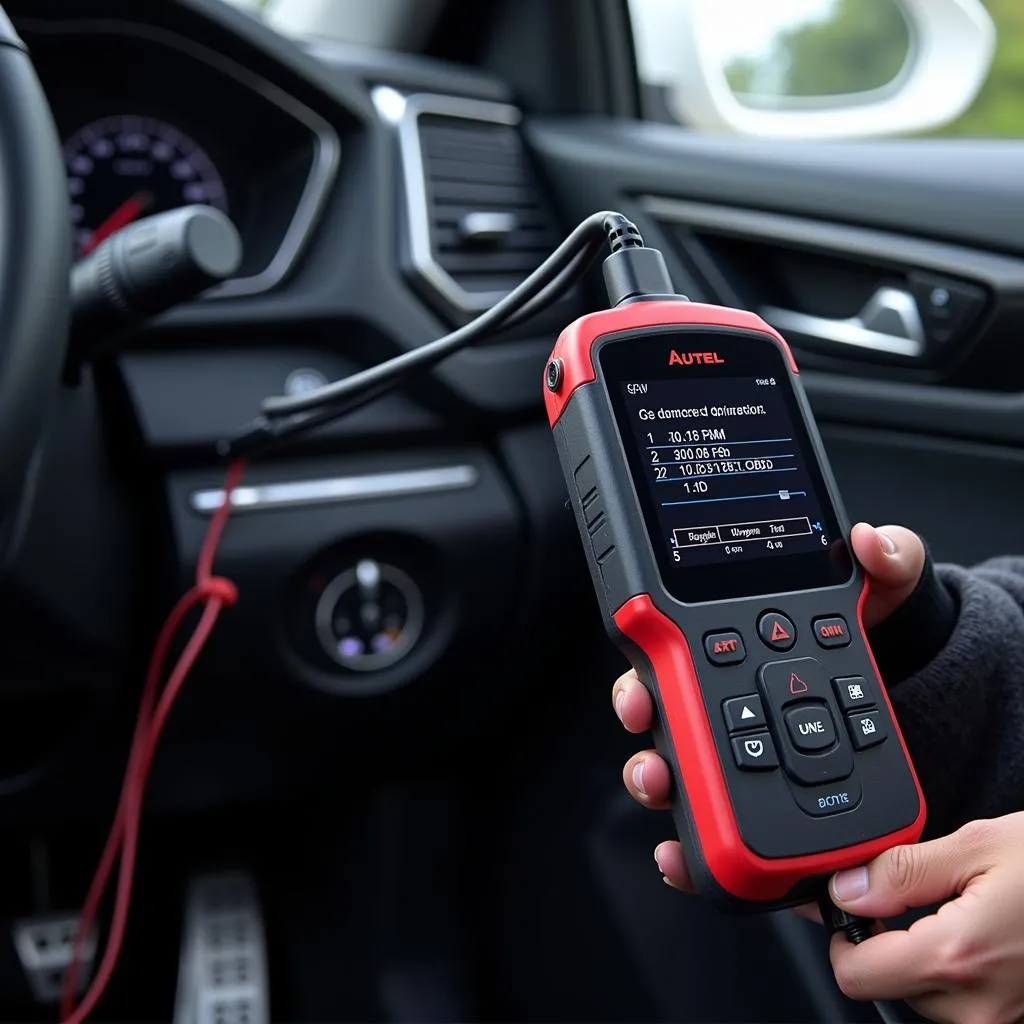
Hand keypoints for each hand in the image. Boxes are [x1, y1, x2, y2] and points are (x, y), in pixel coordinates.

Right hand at [611, 522, 925, 889]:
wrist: (911, 685)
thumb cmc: (874, 629)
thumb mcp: (886, 587)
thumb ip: (885, 556)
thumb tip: (873, 541)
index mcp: (735, 648)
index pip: (672, 660)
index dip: (643, 679)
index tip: (641, 692)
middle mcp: (725, 700)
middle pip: (662, 725)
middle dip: (643, 744)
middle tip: (654, 756)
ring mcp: (742, 753)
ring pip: (680, 776)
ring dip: (661, 791)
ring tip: (668, 799)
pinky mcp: (764, 801)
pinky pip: (717, 826)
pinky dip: (692, 845)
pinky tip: (684, 855)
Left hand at [828, 814, 1023, 1023]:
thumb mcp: (976, 846)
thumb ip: (900, 871)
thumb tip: (845, 888)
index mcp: (957, 957)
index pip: (854, 974)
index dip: (840, 933)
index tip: (846, 902)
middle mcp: (977, 1005)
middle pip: (884, 985)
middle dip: (879, 941)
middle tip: (899, 897)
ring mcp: (1001, 1018)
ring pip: (920, 996)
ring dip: (917, 956)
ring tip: (950, 909)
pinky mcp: (1016, 1017)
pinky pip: (959, 1003)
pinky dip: (951, 969)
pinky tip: (972, 933)